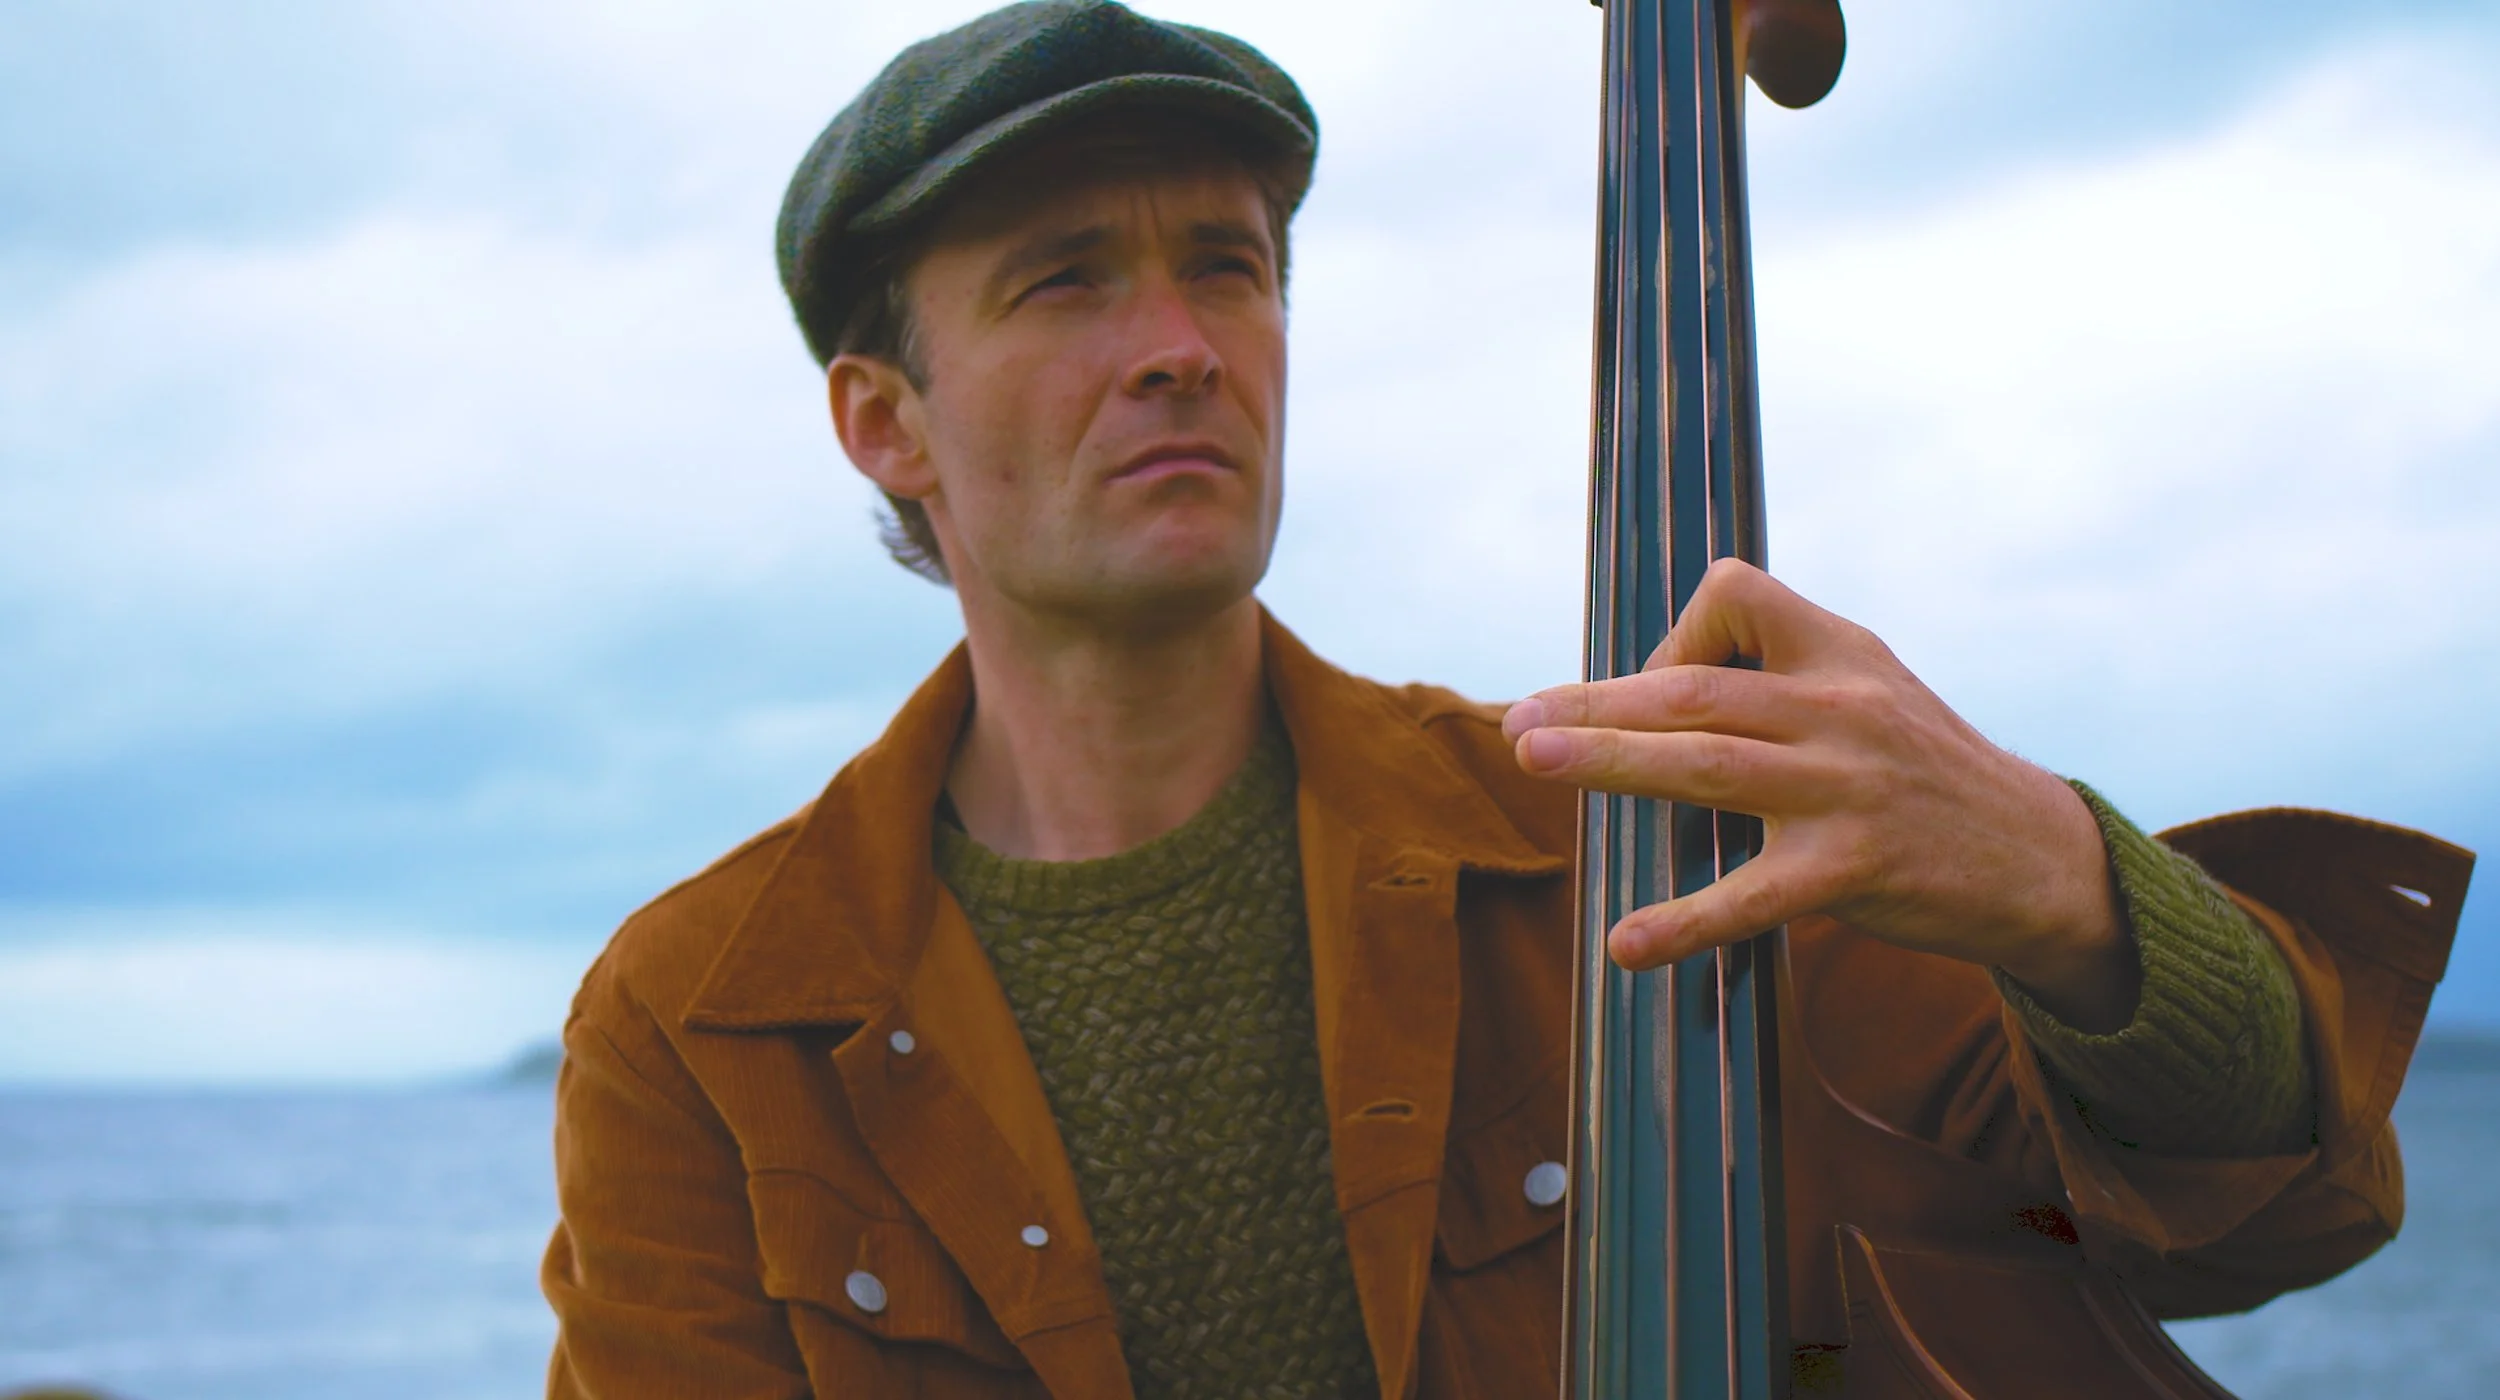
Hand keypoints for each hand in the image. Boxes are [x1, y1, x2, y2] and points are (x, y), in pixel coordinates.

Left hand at [1504, 559, 2138, 1031]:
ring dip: (1608, 763)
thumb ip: (1778, 678)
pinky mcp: (1854, 870)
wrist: (2037, 859)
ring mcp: (1848, 788)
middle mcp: (1842, 706)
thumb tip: (1646, 688)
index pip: (1735, 594)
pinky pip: (1750, 897)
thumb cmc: (1923, 775)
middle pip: (1694, 691)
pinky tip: (1624, 944)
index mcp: (1840, 651)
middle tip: (1518, 721)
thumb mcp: (1868, 692)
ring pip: (1705, 766)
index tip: (1641, 690)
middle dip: (1596, 702)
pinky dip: (1681, 921)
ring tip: (1532, 759)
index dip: (1671, 633)